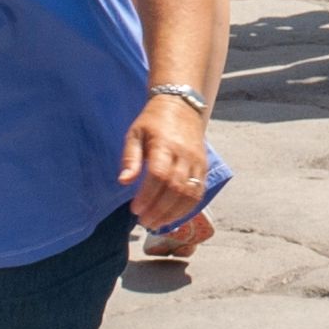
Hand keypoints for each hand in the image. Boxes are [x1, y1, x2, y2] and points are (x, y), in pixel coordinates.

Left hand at [117, 94, 210, 229]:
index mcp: (165, 144)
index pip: (159, 175)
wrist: (182, 105)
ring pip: (190, 193)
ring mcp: (197, 161)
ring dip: (173, 213)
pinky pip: (199, 191)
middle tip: (144, 221)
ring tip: (157, 223)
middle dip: (159, 210)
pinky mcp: (204, 166)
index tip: (135, 209)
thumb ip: (130, 158)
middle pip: (175, 188)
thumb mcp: (135, 134)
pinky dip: (187, 208)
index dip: (147, 196)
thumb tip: (124, 182)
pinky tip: (174, 216)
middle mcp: (184, 154)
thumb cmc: (153, 121)